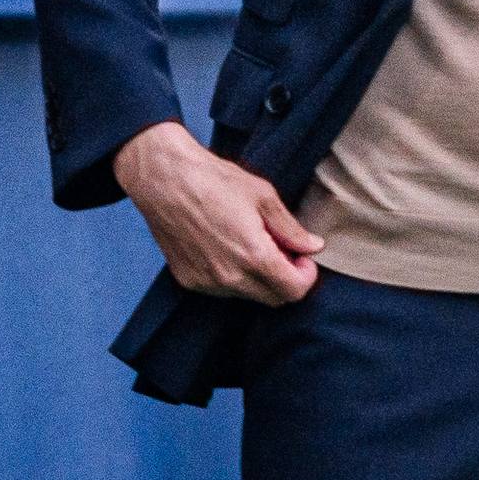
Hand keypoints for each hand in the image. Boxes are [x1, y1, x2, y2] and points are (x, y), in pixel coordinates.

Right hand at [115, 122, 320, 304]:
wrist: (165, 181)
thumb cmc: (214, 181)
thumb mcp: (263, 197)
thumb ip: (291, 229)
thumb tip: (313, 247)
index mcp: (254, 257)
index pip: (293, 291)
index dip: (306, 276)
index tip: (303, 258)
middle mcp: (230, 277)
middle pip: (274, 299)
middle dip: (286, 279)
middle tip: (283, 250)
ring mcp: (206, 282)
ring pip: (248, 296)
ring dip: (260, 279)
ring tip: (254, 245)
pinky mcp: (188, 281)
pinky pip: (223, 290)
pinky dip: (235, 277)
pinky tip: (230, 249)